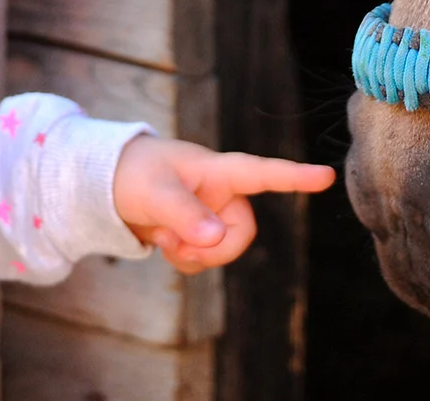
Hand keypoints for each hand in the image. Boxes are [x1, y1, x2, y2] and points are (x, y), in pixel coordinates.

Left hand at [113, 136, 335, 273]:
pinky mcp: (196, 232)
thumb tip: (217, 239)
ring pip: (223, 250)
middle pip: (243, 232)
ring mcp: (210, 213)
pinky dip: (185, 259)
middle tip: (178, 245)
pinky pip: (205, 258)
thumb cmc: (131, 173)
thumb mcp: (155, 192)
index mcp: (219, 170)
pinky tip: (164, 244)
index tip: (326, 176)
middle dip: (214, 249)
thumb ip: (186, 214)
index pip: (264, 173)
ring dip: (194, 255)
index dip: (296, 176)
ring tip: (164, 237)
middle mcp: (222, 192)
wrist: (103, 183)